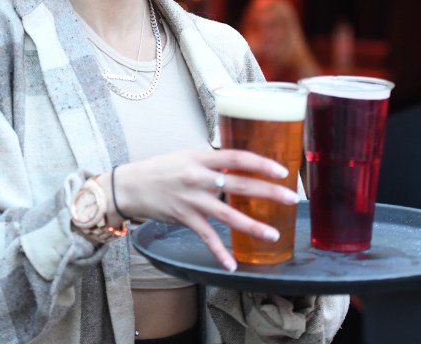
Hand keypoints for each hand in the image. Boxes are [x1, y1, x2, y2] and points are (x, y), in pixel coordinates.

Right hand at [99, 150, 297, 270]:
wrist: (129, 186)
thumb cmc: (159, 169)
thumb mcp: (186, 156)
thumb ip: (211, 161)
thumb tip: (237, 164)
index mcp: (200, 158)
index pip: (236, 157)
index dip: (261, 163)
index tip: (282, 170)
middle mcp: (198, 177)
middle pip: (239, 184)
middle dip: (268, 191)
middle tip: (291, 198)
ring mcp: (191, 200)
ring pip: (228, 215)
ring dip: (252, 226)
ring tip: (273, 235)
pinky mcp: (184, 218)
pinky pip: (206, 237)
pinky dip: (219, 252)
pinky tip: (232, 265)